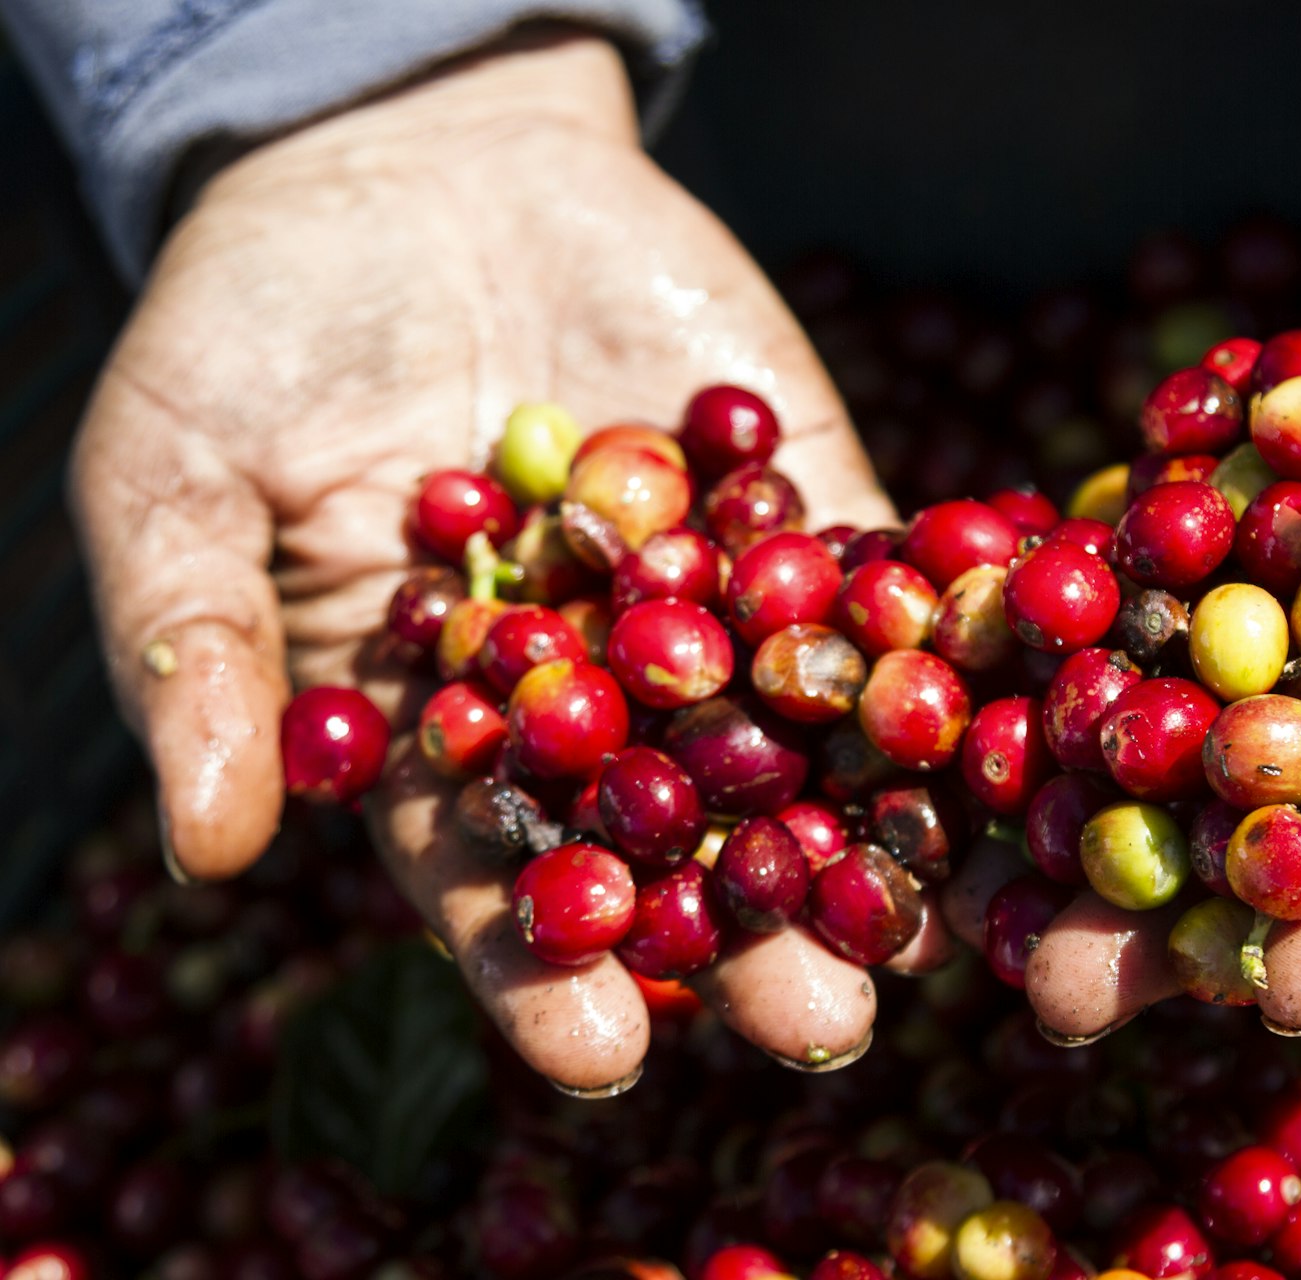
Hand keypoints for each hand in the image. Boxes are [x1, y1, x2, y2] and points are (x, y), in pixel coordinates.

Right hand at [71, 30, 905, 1091]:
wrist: (405, 162)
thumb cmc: (250, 333)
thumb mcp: (176, 483)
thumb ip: (203, 657)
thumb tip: (204, 851)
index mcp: (443, 734)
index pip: (498, 880)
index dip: (547, 969)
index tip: (604, 1051)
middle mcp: (593, 697)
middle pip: (679, 841)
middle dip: (750, 937)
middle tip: (826, 1025)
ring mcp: (708, 601)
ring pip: (798, 733)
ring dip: (871, 822)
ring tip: (935, 918)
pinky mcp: (797, 501)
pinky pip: (870, 575)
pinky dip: (930, 633)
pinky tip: (997, 710)